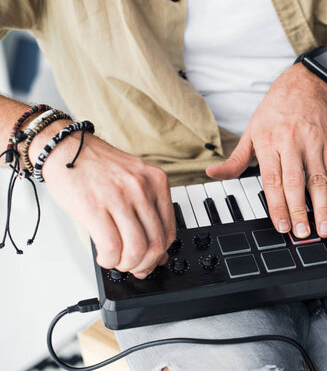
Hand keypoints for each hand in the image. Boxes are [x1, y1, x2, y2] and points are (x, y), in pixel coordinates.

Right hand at [35, 121, 175, 278]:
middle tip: (133, 268)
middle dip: (144, 264)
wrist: (66, 148)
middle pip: (156, 243)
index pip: (169, 230)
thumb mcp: (134, 181)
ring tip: (116, 261)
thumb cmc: (98, 167)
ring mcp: (119, 196)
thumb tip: (158, 252)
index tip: (151, 261)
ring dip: (126, 264)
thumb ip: (148, 211)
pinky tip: (105, 257)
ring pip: (136, 248)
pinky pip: (112, 247)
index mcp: (157, 181)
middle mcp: (142, 188)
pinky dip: (110, 260)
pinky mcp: (95, 207)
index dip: (160, 254)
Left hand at [206, 64, 326, 237]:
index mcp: (268, 141)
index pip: (272, 179)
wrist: (305, 85)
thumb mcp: (251, 131)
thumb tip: (212, 173)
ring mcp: (312, 143)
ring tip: (323, 228)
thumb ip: (235, 159)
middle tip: (302, 233)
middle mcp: (291, 142)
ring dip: (322, 206)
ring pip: (318, 179)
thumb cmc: (274, 111)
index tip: (281, 225)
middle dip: (299, 211)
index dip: (277, 205)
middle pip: (295, 182)